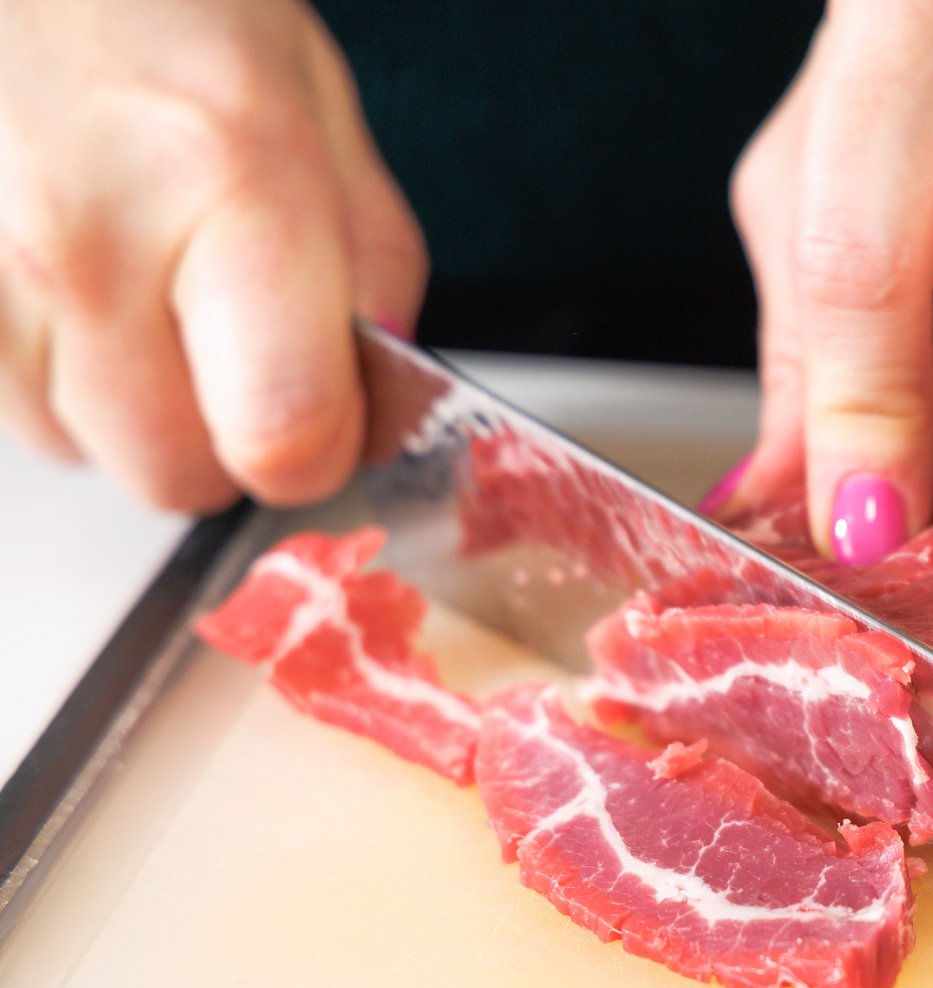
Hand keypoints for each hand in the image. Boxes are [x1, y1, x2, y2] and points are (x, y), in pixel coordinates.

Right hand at [0, 0, 424, 510]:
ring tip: (130, 280)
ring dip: (122, 402)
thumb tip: (376, 409)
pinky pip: (5, 407)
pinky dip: (46, 368)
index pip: (285, 435)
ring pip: (79, 450)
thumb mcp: (319, 113)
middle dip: (220, 439)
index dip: (319, 449)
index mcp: (233, 188)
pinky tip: (66, 277)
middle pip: (175, 476)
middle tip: (226, 344)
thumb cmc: (162, 10)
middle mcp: (87, 241)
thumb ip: (371, 276)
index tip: (324, 417)